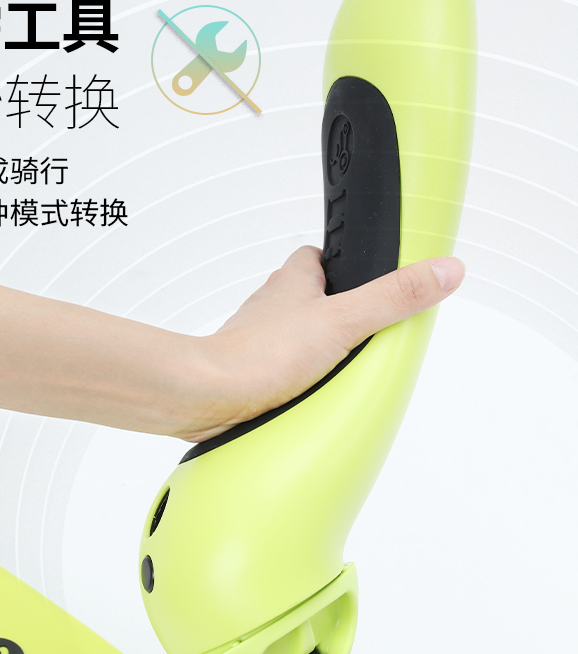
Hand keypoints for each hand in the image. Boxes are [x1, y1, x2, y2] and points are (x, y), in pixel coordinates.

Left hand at [179, 247, 464, 441]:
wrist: (210, 397)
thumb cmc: (262, 355)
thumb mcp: (346, 321)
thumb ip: (394, 297)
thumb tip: (443, 270)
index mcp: (294, 280)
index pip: (321, 257)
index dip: (345, 265)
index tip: (368, 274)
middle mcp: (273, 306)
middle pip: (312, 300)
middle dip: (336, 316)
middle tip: (363, 334)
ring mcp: (259, 340)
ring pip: (294, 337)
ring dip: (315, 351)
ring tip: (340, 370)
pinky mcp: (250, 373)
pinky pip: (280, 370)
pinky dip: (295, 380)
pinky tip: (309, 396)